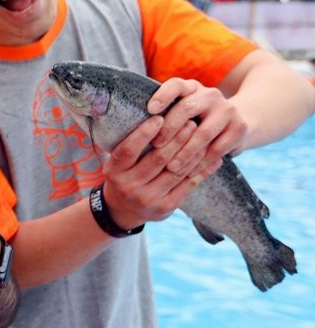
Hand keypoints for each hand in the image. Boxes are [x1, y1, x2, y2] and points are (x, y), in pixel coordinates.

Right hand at [102, 114, 221, 229]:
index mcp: (114, 171)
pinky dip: (202, 170)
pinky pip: (187, 184)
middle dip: (176, 138)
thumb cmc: (123, 176)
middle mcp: (129, 186)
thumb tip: (157, 119)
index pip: (129, 150)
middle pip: (157, 159)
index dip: (144, 134)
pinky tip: (212, 158)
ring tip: (202, 135)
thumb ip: (132, 146)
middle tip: (190, 121)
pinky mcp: (166, 207)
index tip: (159, 118)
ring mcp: (148, 198)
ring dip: (192, 151)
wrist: (123, 210)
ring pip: (176, 171)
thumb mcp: (117, 162)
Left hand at [147, 77, 248, 170]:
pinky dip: (202, 162)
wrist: (235, 124)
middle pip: (187, 108)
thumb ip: (162, 115)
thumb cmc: (194, 121)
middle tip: (156, 146)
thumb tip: (134, 128)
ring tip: (171, 166)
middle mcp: (210, 94)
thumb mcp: (180, 113)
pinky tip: (190, 173)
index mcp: (191, 87)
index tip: (150, 110)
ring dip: (185, 152)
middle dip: (170, 129)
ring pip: (203, 132)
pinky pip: (218, 148)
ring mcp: (227, 110)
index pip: (176, 85)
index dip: (163, 95)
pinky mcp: (239, 128)